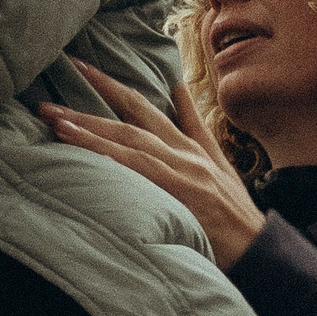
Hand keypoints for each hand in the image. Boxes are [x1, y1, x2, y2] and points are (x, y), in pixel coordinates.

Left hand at [39, 61, 265, 268]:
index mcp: (189, 146)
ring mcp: (184, 172)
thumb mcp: (218, 164)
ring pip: (130, 141)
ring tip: (55, 120)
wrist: (261, 249)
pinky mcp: (182, 194)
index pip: (144, 106)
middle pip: (132, 115)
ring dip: (89, 129)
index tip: (81, 66)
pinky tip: (84, 147)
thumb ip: (194, 128)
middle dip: (93, 94)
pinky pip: (140, 170)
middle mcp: (184, 153)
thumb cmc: (235, 215)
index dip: (110, 85)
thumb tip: (178, 90)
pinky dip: (111, 156)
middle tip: (57, 79)